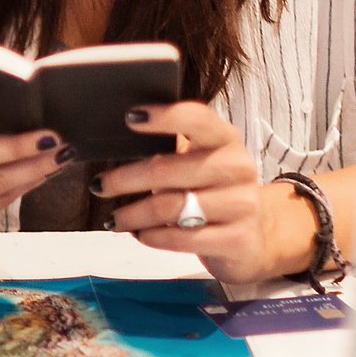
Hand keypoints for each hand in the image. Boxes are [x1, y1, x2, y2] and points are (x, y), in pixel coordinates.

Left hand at [95, 102, 303, 284]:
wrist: (256, 237)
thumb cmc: (213, 191)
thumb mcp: (199, 162)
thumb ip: (169, 147)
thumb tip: (118, 137)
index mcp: (226, 140)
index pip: (197, 119)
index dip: (164, 116)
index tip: (130, 117)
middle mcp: (237, 168)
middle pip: (166, 170)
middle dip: (124, 179)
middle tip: (99, 186)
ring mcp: (241, 205)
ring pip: (169, 208)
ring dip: (132, 214)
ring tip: (113, 219)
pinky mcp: (237, 240)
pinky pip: (181, 239)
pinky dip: (152, 237)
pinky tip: (139, 235)